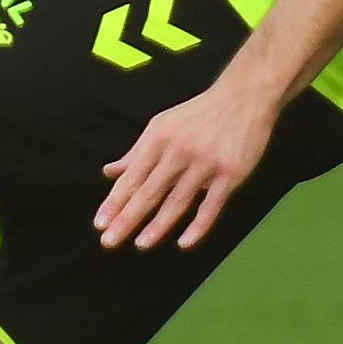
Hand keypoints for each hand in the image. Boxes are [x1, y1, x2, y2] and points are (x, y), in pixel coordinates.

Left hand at [96, 73, 277, 251]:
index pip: (131, 178)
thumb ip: (136, 152)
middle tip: (109, 241)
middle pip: (149, 192)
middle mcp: (178, 152)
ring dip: (158, 225)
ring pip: (177, 200)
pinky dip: (198, 226)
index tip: (100, 224)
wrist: (243, 99)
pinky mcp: (230, 174)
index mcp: (158, 140)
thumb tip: (110, 172)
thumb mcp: (161, 126)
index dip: (114, 202)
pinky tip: (184, 243)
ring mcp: (205, 164)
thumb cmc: (198, 115)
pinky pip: (212, 205)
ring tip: (141, 244)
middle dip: (127, 218)